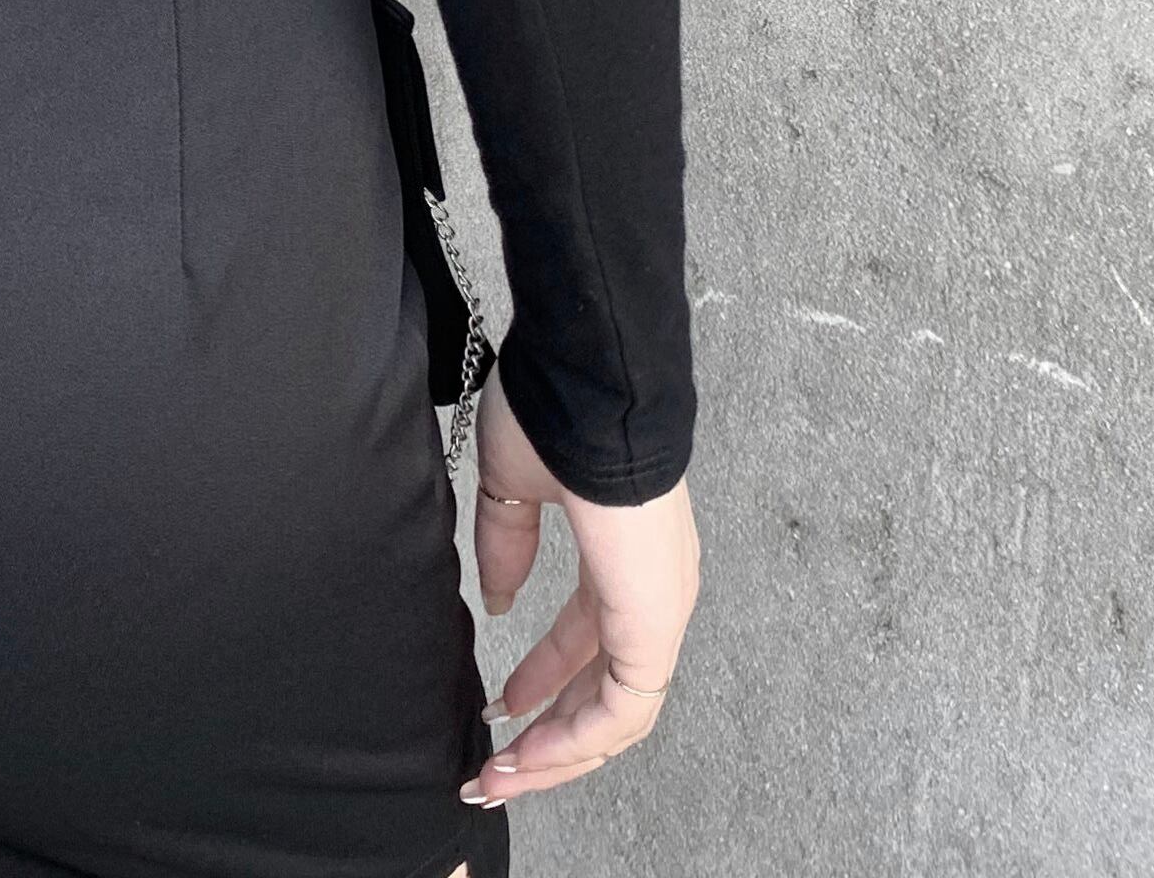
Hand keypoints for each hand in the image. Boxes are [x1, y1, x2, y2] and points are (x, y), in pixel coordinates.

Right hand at [462, 368, 697, 800]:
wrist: (588, 375)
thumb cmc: (553, 410)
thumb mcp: (511, 487)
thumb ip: (506, 548)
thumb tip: (496, 601)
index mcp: (621, 557)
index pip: (588, 642)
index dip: (543, 681)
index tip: (499, 705)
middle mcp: (650, 590)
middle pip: (606, 692)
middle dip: (547, 738)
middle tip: (496, 770)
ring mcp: (658, 606)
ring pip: (620, 713)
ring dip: (559, 753)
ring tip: (501, 777)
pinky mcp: (654, 617)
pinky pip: (626, 706)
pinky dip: (578, 739)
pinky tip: (529, 751)